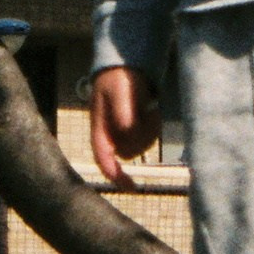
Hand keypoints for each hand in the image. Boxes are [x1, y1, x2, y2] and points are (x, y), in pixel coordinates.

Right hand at [91, 65, 161, 186]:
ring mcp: (123, 133)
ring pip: (141, 146)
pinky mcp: (136, 128)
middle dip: (141, 137)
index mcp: (99, 129)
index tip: (131, 188)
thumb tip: (127, 132)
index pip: (104, 159)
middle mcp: (110, 135)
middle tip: (147, 112)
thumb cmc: (118, 78)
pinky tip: (152, 109)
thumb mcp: (119, 91)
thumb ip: (122, 113)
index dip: (116, 176)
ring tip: (148, 107)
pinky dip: (154, 125)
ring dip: (149, 130)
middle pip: (128, 153)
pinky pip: (149, 136)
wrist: (127, 65)